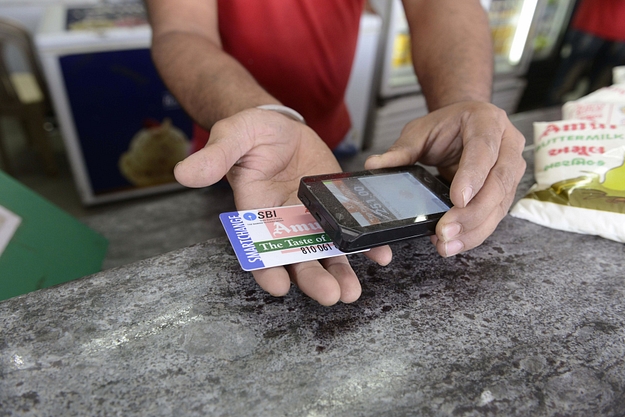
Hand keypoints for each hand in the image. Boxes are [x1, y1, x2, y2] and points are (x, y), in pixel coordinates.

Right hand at [174, 108, 391, 304]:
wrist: (282, 128)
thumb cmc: (253, 135)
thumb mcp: (233, 136)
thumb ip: (215, 156)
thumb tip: (184, 173)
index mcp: (256, 216)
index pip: (257, 251)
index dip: (265, 270)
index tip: (277, 285)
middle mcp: (285, 227)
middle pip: (298, 261)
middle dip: (313, 280)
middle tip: (330, 295)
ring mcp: (313, 221)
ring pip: (327, 254)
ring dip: (341, 273)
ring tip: (352, 290)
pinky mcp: (336, 210)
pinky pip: (352, 232)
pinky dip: (367, 246)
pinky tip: (380, 254)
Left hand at [365, 101, 525, 256]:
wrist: (465, 124)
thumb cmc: (447, 126)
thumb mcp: (420, 131)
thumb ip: (401, 150)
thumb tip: (375, 165)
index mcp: (487, 121)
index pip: (483, 150)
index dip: (472, 176)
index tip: (458, 199)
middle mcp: (507, 144)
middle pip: (497, 183)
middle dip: (472, 213)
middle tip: (446, 230)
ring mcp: (511, 169)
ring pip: (499, 204)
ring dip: (474, 229)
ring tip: (447, 243)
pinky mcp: (506, 191)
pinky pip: (494, 216)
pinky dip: (474, 232)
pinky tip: (455, 242)